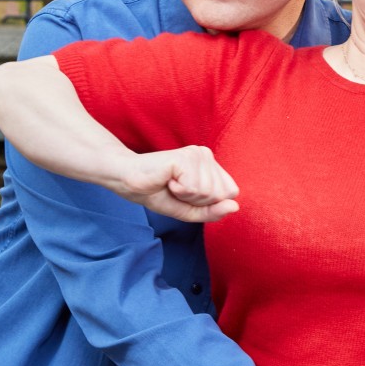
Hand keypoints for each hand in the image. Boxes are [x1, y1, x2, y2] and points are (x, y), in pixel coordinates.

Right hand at [115, 146, 239, 222]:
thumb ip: (213, 211)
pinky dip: (179, 191)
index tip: (186, 193)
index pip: (231, 193)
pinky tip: (168, 179)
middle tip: (176, 188)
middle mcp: (207, 155)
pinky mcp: (186, 157)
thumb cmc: (158, 193)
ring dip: (185, 195)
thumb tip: (235, 207)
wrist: (129, 182)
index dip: (208, 203)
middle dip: (196, 200)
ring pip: (207, 192)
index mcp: (212, 165)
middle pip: (220, 195)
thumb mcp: (190, 210)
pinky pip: (194, 188)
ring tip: (171, 183)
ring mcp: (197, 154)